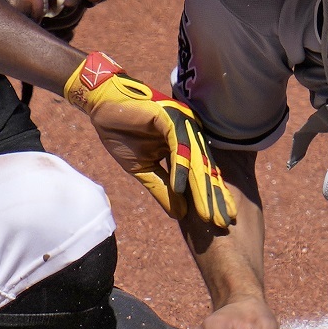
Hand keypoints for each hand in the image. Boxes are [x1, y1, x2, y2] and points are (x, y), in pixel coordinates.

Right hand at [62, 52, 235, 227]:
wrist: (102, 106)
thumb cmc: (122, 133)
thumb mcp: (143, 169)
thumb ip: (163, 189)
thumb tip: (180, 215)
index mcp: (184, 145)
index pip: (201, 175)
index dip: (211, 198)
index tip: (222, 222)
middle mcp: (189, 134)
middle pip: (204, 170)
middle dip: (215, 197)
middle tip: (225, 222)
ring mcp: (182, 124)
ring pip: (196, 161)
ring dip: (202, 188)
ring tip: (209, 213)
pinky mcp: (169, 116)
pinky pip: (178, 145)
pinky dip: (180, 168)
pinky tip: (182, 188)